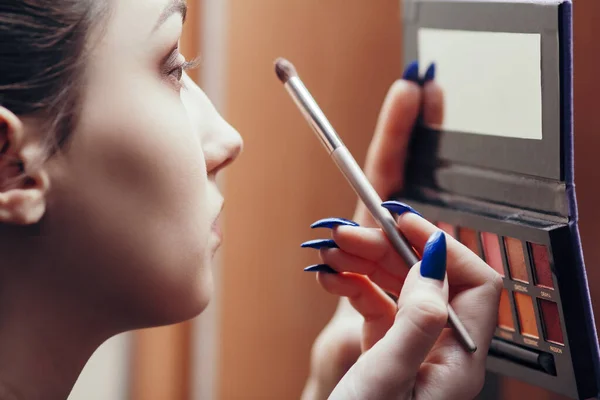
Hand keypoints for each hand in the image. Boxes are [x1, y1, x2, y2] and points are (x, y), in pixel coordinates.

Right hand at [302, 62, 443, 398]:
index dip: (441, 244)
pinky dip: (352, 284)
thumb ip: (418, 318)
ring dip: (363, 261)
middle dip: (385, 248)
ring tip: (328, 249)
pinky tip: (330, 276)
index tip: (401, 221)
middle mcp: (441, 348)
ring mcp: (413, 346)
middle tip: (344, 234)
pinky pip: (375, 303)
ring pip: (397, 285)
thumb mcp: (390, 376)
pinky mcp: (385, 348)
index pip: (475, 282)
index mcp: (460, 358)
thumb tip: (436, 258)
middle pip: (426, 277)